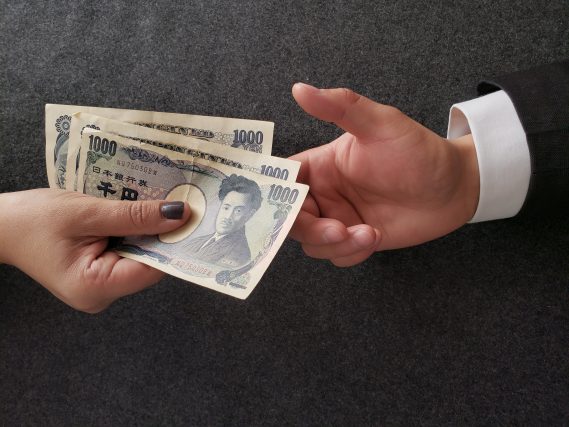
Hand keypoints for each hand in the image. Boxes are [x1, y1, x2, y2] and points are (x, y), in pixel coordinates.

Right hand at [0, 189, 190, 312]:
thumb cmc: (33, 219)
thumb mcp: (88, 212)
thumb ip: (135, 216)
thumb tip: (179, 215)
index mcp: (96, 287)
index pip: (152, 269)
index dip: (173, 243)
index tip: (193, 216)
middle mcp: (102, 295)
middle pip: (148, 264)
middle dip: (161, 234)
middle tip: (179, 201)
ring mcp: (100, 288)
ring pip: (139, 257)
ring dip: (147, 231)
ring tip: (158, 203)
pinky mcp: (98, 275)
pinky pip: (126, 255)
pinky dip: (133, 234)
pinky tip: (136, 214)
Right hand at [289, 83, 479, 265]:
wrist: (456, 187)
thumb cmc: (419, 151)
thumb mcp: (381, 124)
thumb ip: (340, 107)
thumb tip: (299, 89)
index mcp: (322, 165)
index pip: (282, 181)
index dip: (276, 195)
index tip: (286, 206)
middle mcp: (325, 193)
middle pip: (291, 219)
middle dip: (309, 229)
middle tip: (337, 229)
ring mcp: (340, 218)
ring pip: (312, 243)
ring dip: (334, 244)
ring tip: (367, 232)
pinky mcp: (357, 240)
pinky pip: (337, 256)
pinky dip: (350, 253)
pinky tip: (374, 237)